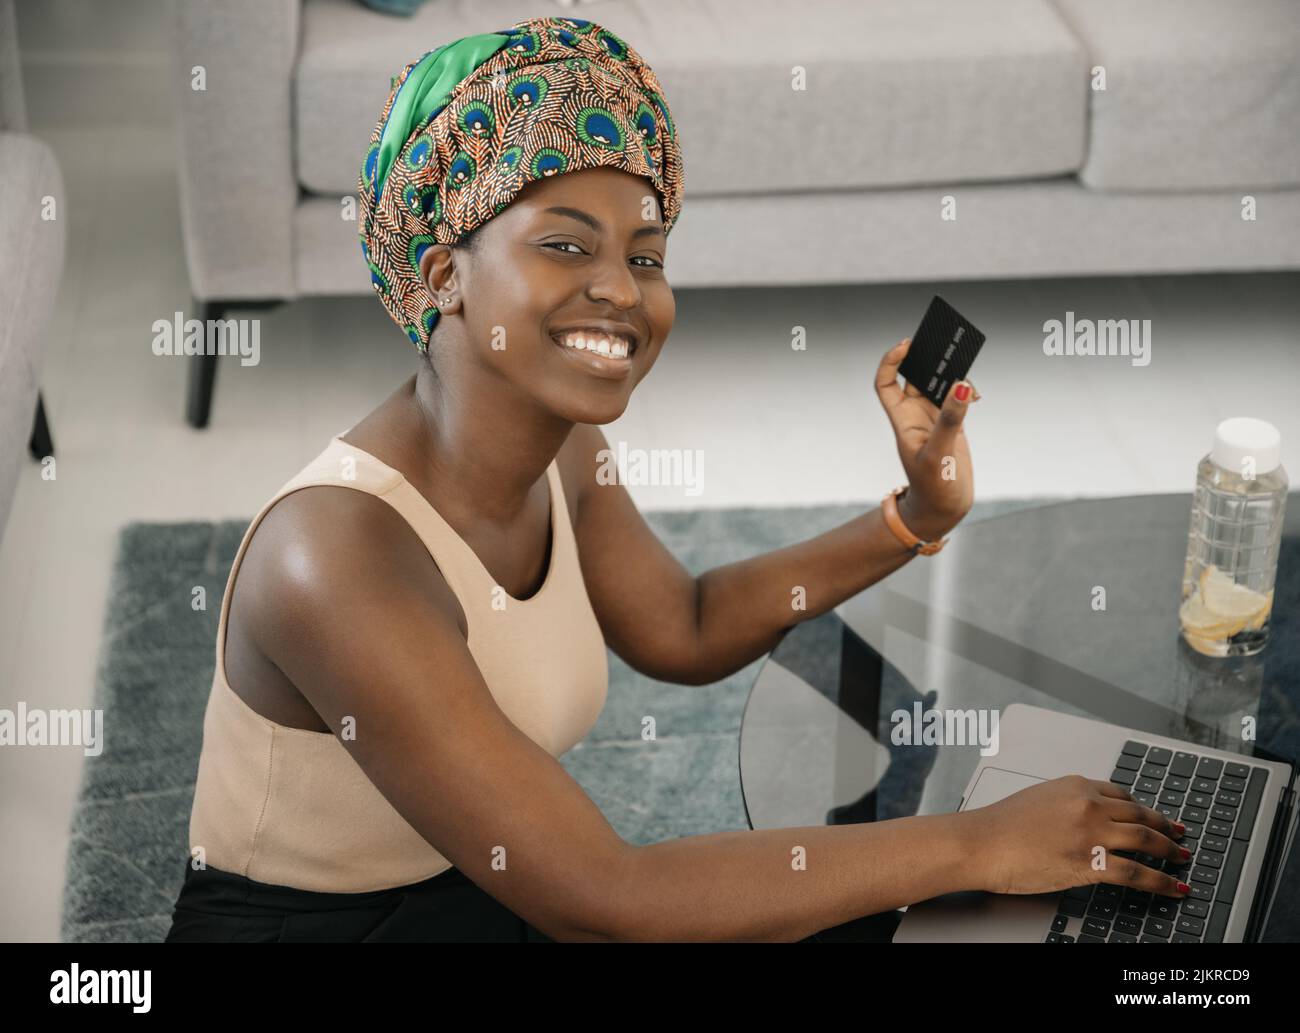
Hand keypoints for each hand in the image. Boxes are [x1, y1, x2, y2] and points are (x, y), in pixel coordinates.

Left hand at [873, 338, 976, 541]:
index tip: (906, 345)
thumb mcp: (940, 452)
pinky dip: (966, 392)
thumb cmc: (933, 487)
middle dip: (926, 359)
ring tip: (963, 362)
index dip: (891, 361)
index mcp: (903, 420)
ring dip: (950, 373)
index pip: (886, 384)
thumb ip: (950, 419)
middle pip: (915, 377)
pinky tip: (976, 395)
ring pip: (939, 386)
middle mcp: (915, 416)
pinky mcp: (953, 426)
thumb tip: (961, 385)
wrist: (943, 510)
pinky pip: (957, 400)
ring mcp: (934, 420)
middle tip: (943, 341)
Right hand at [966, 774, 1190, 897]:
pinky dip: (1163, 882)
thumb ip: (1065, 805)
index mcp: (1075, 786)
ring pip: (1146, 840)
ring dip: (1170, 851)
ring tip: (1182, 859)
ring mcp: (1092, 833)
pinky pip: (1138, 873)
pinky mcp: (1092, 863)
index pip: (1121, 795)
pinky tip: (1175, 887)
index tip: (1153, 816)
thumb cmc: (999, 825)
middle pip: (1141, 814)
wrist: (980, 842)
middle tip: (1180, 835)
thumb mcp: (1037, 800)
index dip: (1143, 808)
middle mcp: (1089, 805)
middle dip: (1166, 827)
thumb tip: (1081, 821)